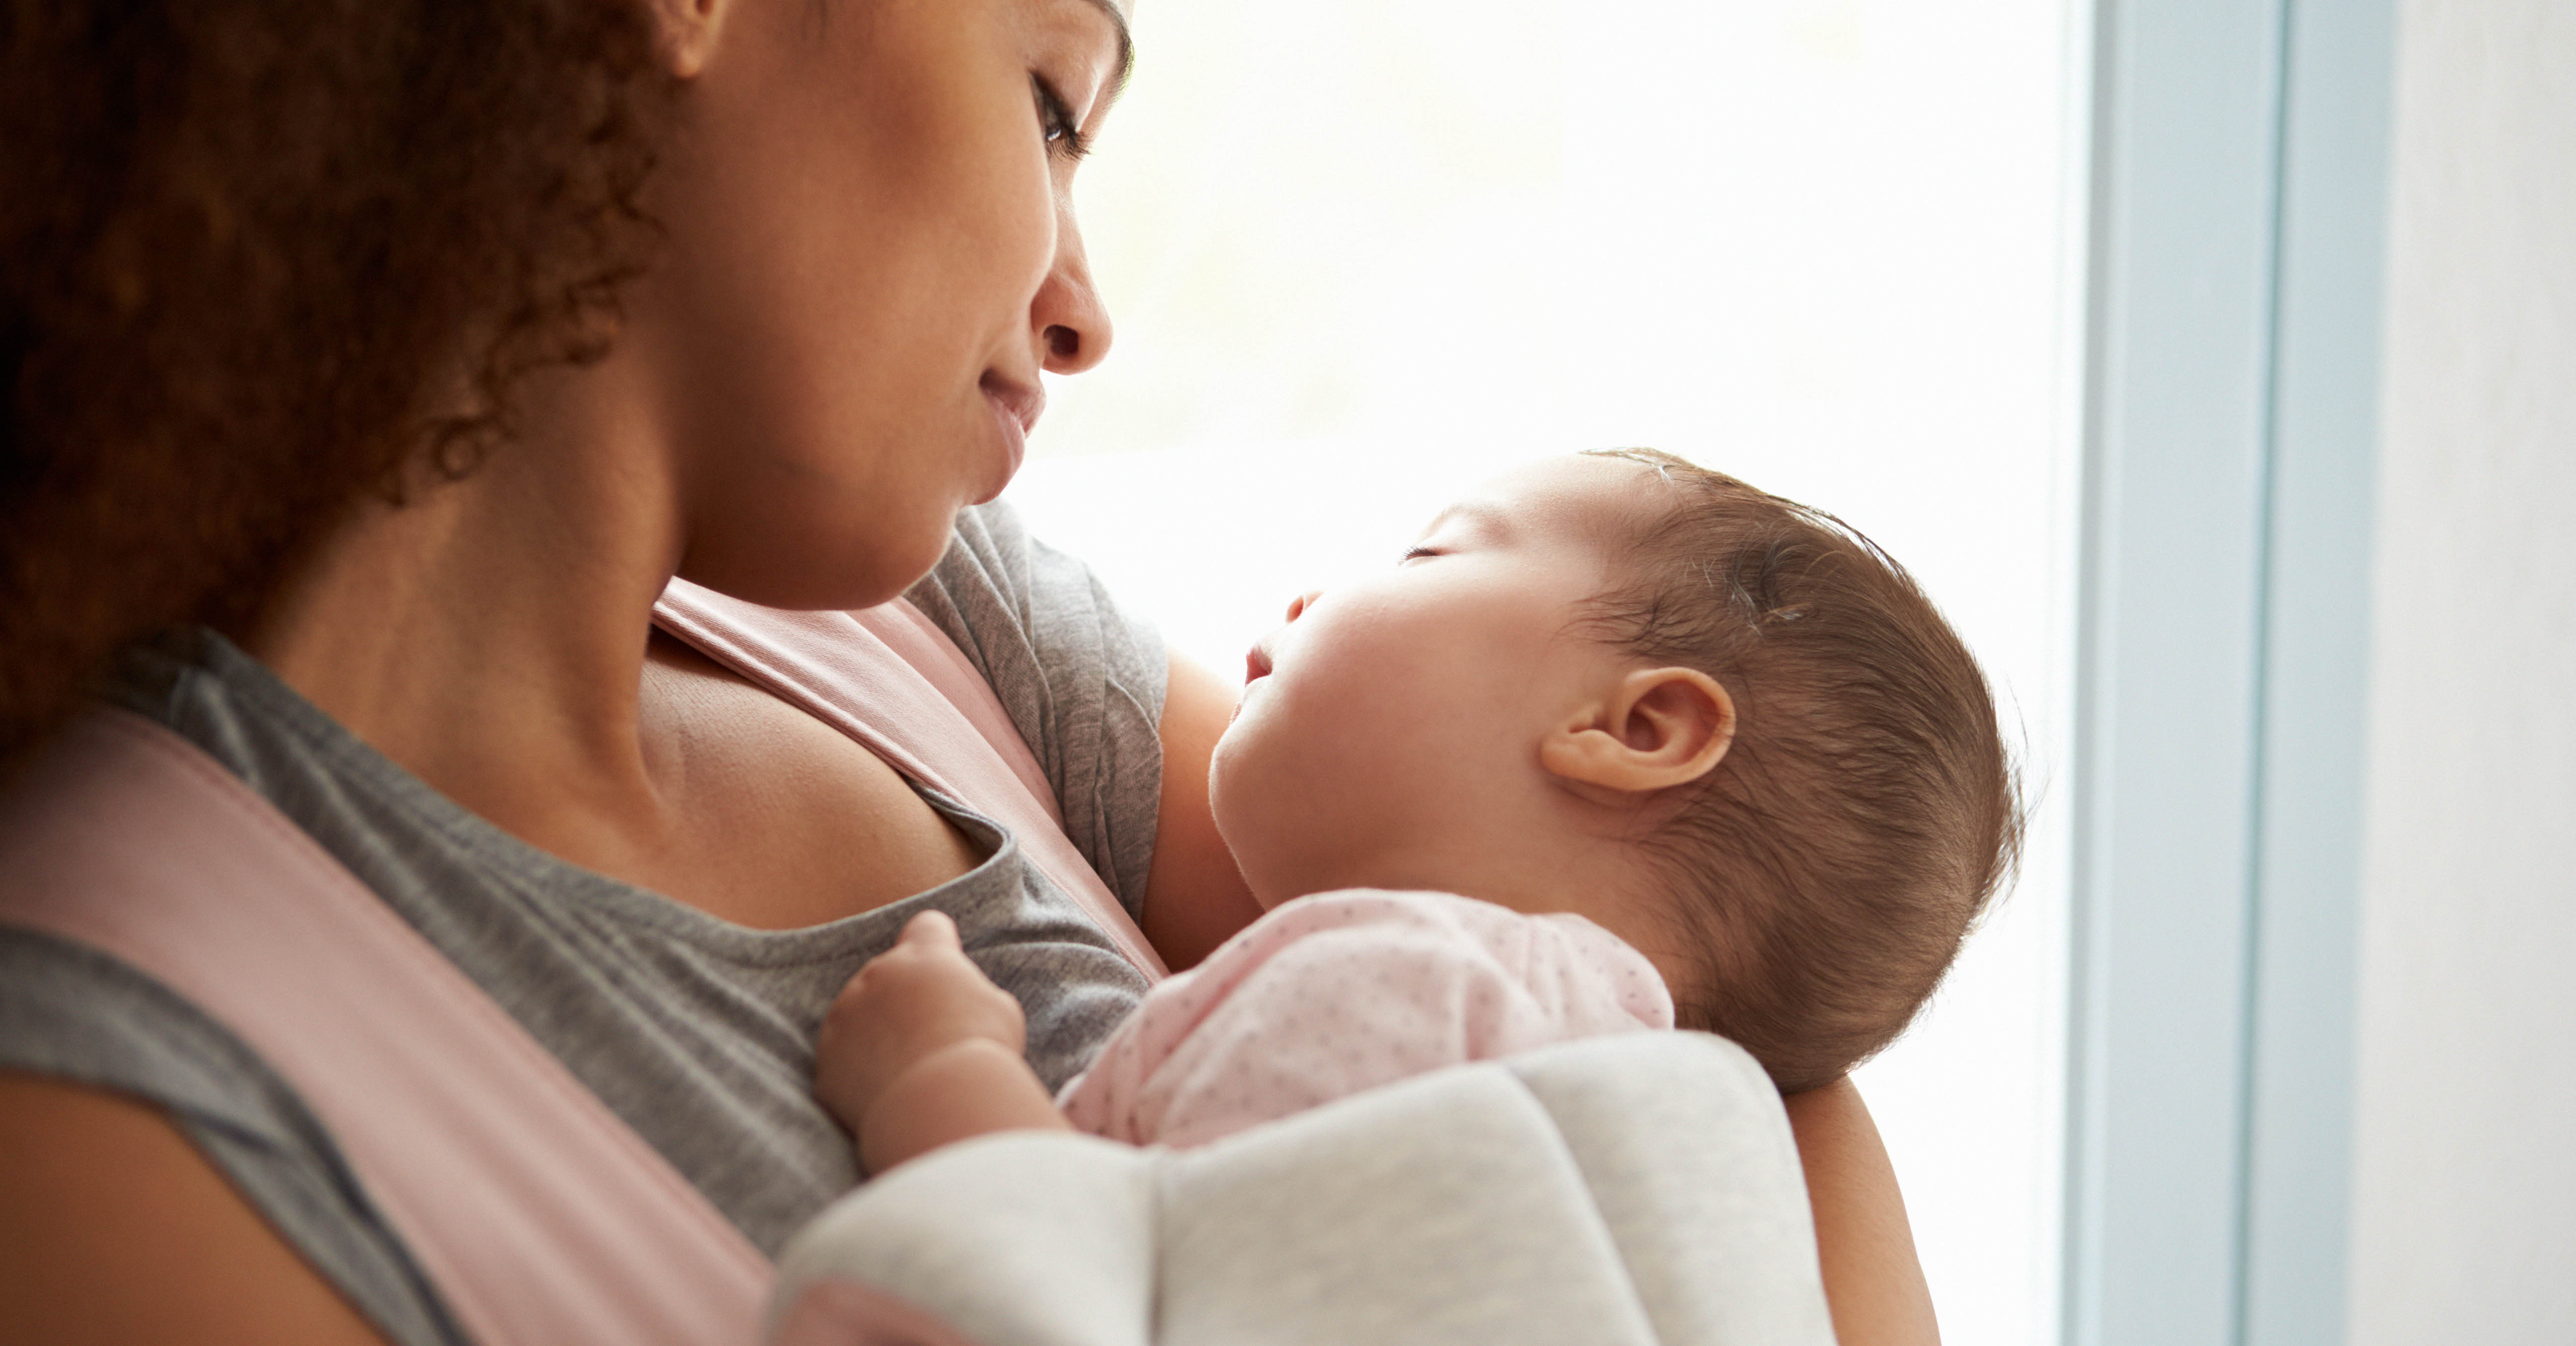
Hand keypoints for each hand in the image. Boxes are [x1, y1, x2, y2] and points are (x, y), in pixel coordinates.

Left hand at [815, 911, 1027, 1135]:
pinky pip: (841, 1064)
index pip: (927, 927)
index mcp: (923, 955)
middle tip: (933, 1036)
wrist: (941, 1102)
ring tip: (911, 1071)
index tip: (945, 971)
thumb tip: (965, 1003)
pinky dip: (858, 1077)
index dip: (938, 945)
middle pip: (887, 975)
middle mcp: (876, 975)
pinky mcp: (827, 1061)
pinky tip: (888, 1095)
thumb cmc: (981, 1052)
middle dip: (904, 999)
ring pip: (857, 1018)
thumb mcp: (1000, 1010)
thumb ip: (973, 994)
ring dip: (876, 1036)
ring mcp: (844, 1017)